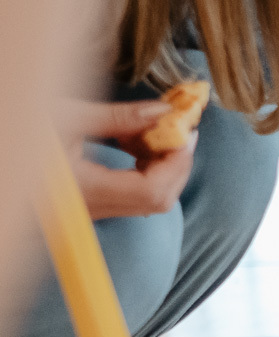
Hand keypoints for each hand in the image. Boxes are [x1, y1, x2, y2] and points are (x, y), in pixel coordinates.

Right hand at [61, 100, 197, 220]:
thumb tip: (163, 112)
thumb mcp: (66, 116)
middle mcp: (94, 209)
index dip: (177, 163)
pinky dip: (146, 172)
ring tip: (155, 135)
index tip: (187, 134)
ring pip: (149, 200)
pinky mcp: (94, 205)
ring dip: (163, 168)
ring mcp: (95, 210)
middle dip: (176, 166)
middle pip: (157, 200)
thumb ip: (118, 117)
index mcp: (86, 190)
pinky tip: (135, 146)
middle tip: (180, 132)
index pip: (152, 190)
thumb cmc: (19, 128)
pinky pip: (134, 196)